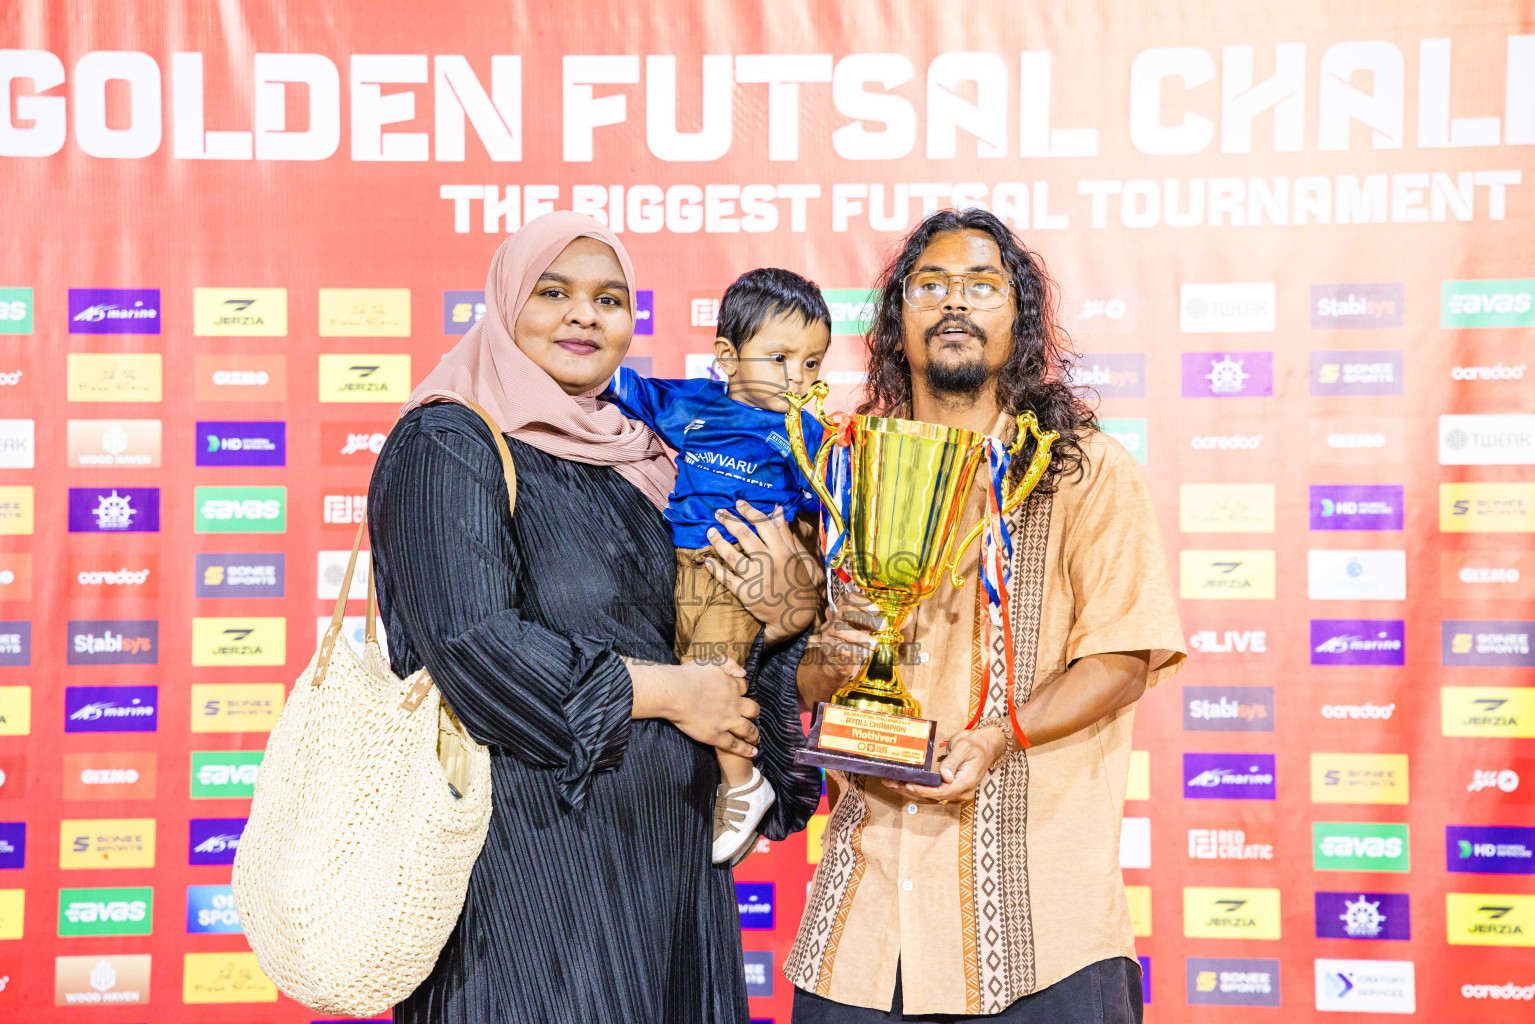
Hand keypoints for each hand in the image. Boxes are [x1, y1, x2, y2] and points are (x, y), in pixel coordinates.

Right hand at [629, 657, 759, 757]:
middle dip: (754, 713)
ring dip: (754, 734)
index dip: (744, 692)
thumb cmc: (688, 676)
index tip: (741, 696)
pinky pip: (735, 745)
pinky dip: (746, 750)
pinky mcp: (716, 736)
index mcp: (731, 686)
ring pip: (747, 729)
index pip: (744, 688)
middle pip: (752, 709)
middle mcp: (733, 704)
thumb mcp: (711, 662)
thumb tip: (743, 672)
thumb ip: (729, 664)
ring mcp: (727, 721)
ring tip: (756, 739)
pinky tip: (753, 753)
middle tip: (753, 717)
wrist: (676, 693)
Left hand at [704, 501, 822, 645]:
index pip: (764, 525)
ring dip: (718, 542)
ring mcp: (757, 580)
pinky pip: (727, 579)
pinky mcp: (747, 595)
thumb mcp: (795, 556)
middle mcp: (769, 563)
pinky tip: (707, 560)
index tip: (738, 503)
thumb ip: (784, 533)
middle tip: (718, 512)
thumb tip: (777, 509)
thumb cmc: (797, 582)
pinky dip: (715, 569)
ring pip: (732, 556)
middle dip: (729, 521)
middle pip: (745, 536)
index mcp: (783, 552)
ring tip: (709, 531)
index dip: (749, 512)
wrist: (796, 615)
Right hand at [796, 584, 879, 706]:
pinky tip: (865, 654)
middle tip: (882, 627)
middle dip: (865, 618)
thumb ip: (889, 623)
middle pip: (846, 611)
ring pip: (841, 629)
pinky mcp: (827, 646)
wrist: (843, 662)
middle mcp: (834, 615)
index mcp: (846, 606)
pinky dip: (854, 650)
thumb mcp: (874, 630)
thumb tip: (908, 616)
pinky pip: (839, 646)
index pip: (850, 597)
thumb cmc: (860, 641)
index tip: (877, 610)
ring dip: (860, 637)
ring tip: (875, 644)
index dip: (863, 602)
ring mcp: (829, 631)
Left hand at [882, 725, 1004, 803]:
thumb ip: (953, 762)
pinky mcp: (952, 790)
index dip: (924, 791)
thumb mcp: (964, 748)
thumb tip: (945, 776)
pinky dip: (918, 791)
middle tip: (890, 783)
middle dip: (910, 792)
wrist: (988, 745)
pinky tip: (904, 786)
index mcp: (966, 783)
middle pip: (933, 798)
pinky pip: (934, 795)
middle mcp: (962, 792)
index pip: (942, 793)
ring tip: (891, 784)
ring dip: (911, 793)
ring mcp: (957, 793)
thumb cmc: (976, 744)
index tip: (909, 785)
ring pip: (931, 799)